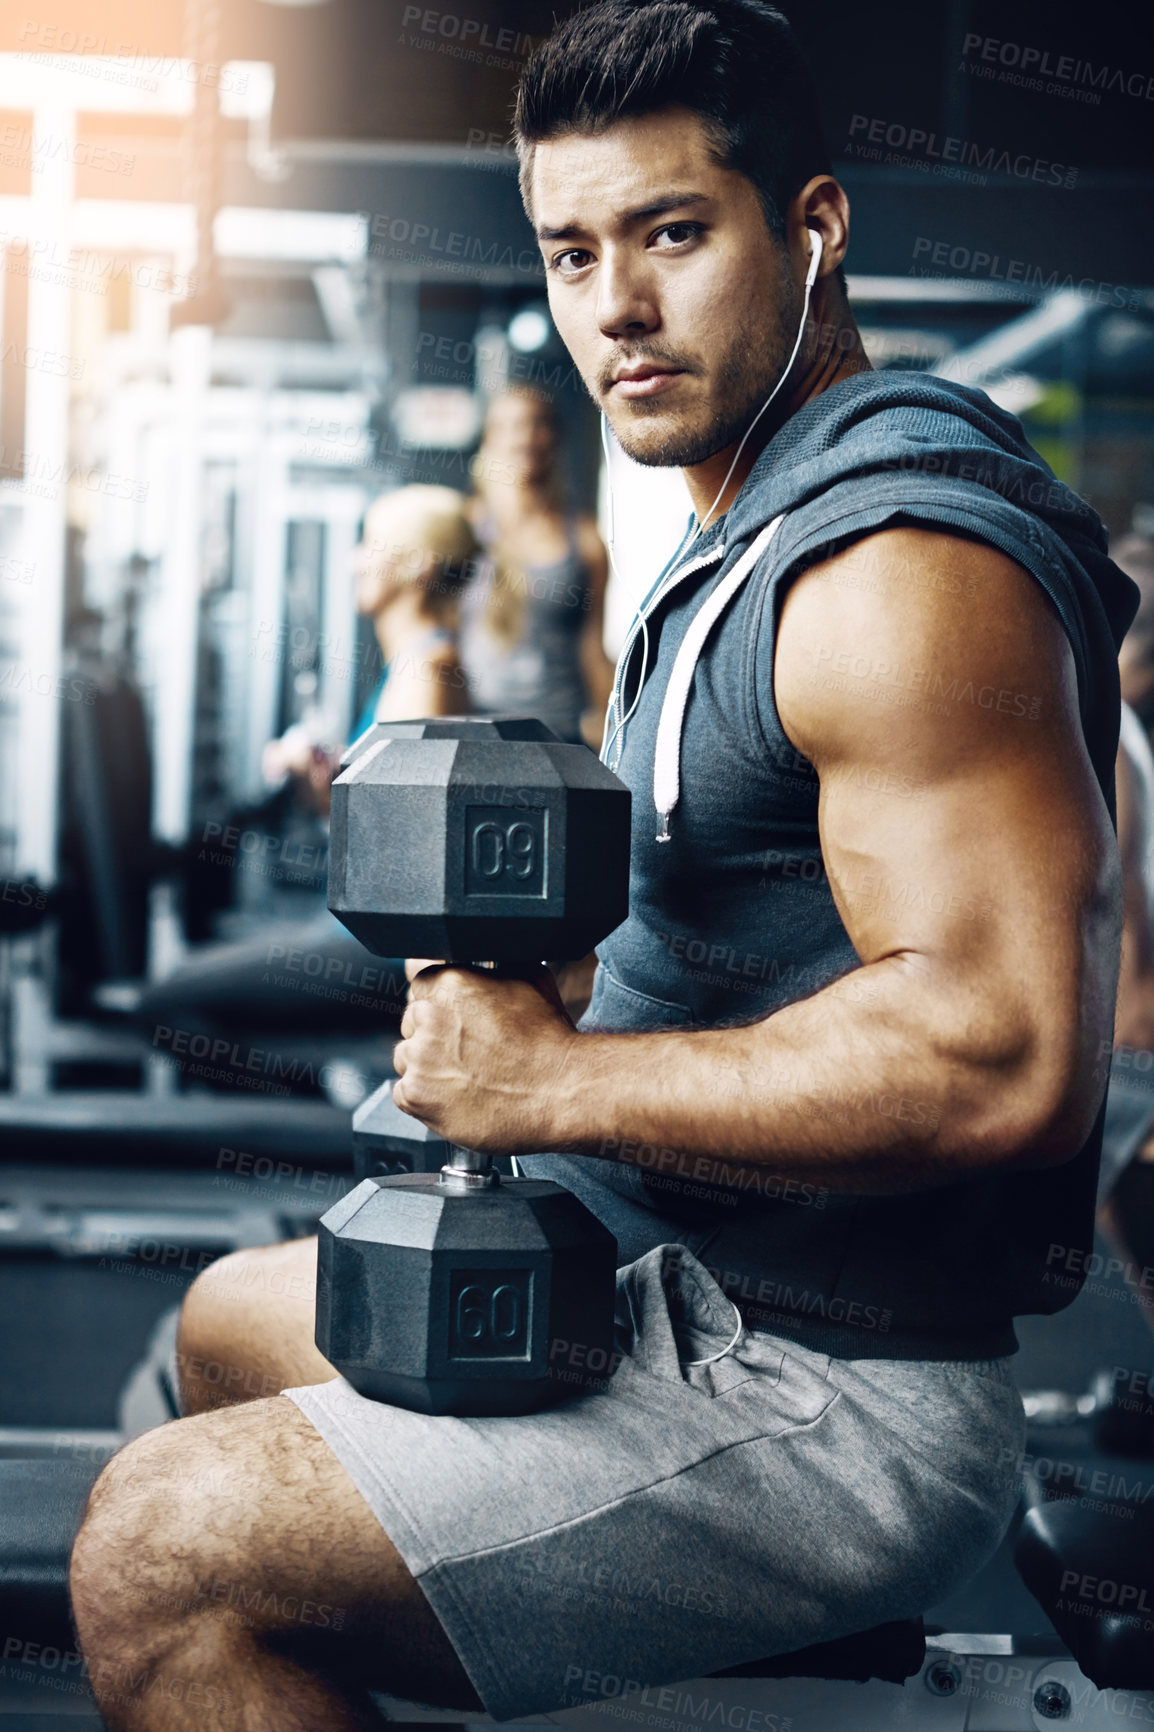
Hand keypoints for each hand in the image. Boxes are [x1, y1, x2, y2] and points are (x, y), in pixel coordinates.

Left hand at [392, 964, 576, 1152]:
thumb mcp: (530, 977)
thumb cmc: (548, 1039)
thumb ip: (496, 960)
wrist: (559, 1091)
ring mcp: (419, 1058)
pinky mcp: (416, 1096)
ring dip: (427, 1065)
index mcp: (449, 983)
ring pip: (406, 1057)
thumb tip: (488, 948)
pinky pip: (404, 1092)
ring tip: (465, 1074)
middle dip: (433, 1033)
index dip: (438, 1000)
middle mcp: (428, 1017)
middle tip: (467, 1049)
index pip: (419, 982)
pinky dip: (424, 1096)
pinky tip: (455, 1094)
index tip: (452, 1015)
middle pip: (411, 1021)